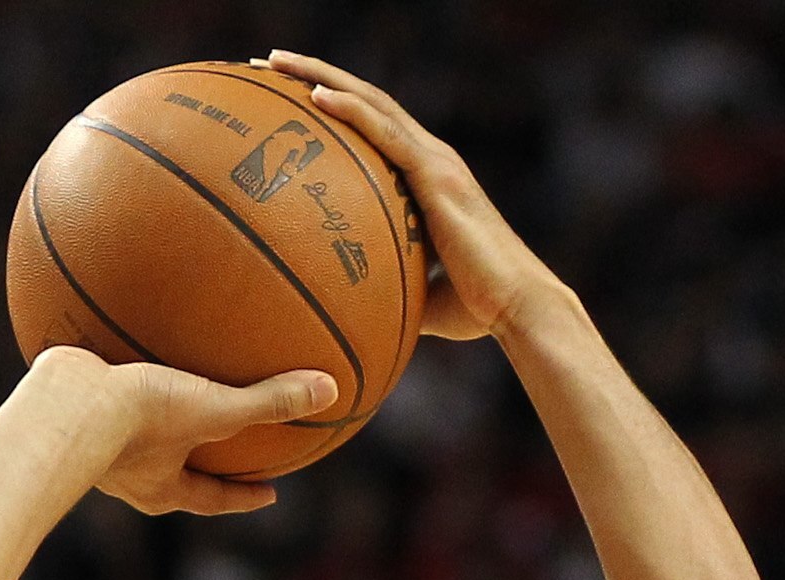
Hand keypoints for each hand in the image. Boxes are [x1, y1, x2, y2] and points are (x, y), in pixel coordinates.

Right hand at [30, 347, 336, 514]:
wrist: (62, 404)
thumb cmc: (135, 419)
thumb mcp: (213, 409)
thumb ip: (270, 403)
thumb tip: (331, 390)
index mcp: (161, 487)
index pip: (213, 499)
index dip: (243, 496)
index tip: (270, 492)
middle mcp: (129, 473)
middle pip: (174, 470)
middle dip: (198, 459)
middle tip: (225, 445)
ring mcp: (96, 442)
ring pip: (135, 431)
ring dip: (155, 413)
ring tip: (170, 385)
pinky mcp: (72, 404)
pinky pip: (104, 384)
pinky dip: (117, 363)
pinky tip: (120, 326)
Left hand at [265, 51, 555, 340]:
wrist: (518, 306)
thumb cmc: (478, 308)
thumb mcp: (421, 295)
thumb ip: (391, 287)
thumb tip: (357, 311)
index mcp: (426, 178)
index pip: (373, 128)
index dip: (333, 107)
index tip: (286, 97)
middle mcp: (430, 158)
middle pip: (364, 102)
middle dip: (312, 76)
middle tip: (266, 65)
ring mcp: (434, 161)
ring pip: (369, 103)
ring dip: (319, 78)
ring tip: (273, 63)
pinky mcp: (437, 175)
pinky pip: (385, 132)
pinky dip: (350, 110)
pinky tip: (314, 95)